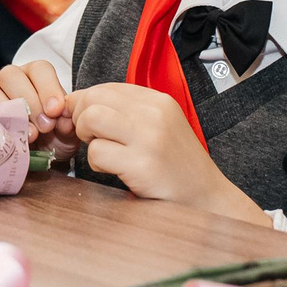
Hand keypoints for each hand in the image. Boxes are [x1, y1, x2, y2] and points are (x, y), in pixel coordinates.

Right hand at [0, 60, 77, 151]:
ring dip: (10, 113)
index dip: (48, 88)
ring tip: (30, 135)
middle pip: (11, 76)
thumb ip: (68, 123)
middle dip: (30, 102)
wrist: (41, 158)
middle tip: (45, 126)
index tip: (56, 111)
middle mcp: (12, 80)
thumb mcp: (67, 131)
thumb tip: (62, 121)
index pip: (39, 69)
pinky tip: (13, 141)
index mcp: (36, 75)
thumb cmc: (55, 136)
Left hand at [64, 83, 266, 225]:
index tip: (85, 121)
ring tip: (101, 151)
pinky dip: (96, 163)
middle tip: (90, 138)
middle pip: (94, 98)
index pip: (106, 87)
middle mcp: (154, 114)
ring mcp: (149, 138)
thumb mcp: (159, 127)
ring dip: (86, 137)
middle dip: (81, 118)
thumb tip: (79, 102)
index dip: (86, 104)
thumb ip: (127, 112)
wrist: (206, 198)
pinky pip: (97, 152)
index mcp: (158, 101)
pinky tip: (111, 170)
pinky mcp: (141, 164)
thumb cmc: (176, 166)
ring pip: (92, 119)